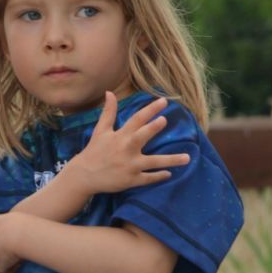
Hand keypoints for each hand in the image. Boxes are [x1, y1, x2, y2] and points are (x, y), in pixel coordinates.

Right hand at [67, 91, 189, 196]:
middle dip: (153, 128)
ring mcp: (130, 165)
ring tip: (187, 158)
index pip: (137, 119)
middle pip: (142, 136)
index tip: (163, 101)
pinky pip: (148, 178)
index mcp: (120, 135)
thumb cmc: (94, 150)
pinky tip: (169, 174)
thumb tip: (110, 92)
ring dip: (171, 160)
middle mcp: (126, 149)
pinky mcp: (131, 180)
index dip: (150, 109)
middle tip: (164, 120)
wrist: (84, 175)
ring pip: (153, 162)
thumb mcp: (100, 130)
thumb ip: (109, 112)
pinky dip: (159, 176)